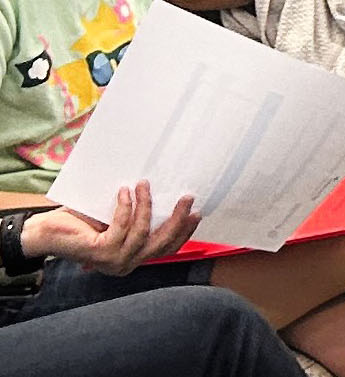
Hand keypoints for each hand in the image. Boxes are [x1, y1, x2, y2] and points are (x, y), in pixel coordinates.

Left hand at [25, 185, 198, 273]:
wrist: (45, 233)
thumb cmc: (79, 225)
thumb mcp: (115, 223)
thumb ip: (136, 221)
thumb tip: (163, 197)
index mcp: (132, 259)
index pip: (165, 249)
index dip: (184, 232)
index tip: (195, 213)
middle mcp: (125, 264)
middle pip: (161, 243)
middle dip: (177, 220)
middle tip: (186, 198)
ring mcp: (113, 261)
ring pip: (143, 232)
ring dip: (147, 204)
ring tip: (144, 183)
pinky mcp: (100, 251)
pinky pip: (122, 225)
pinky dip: (126, 206)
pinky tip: (124, 191)